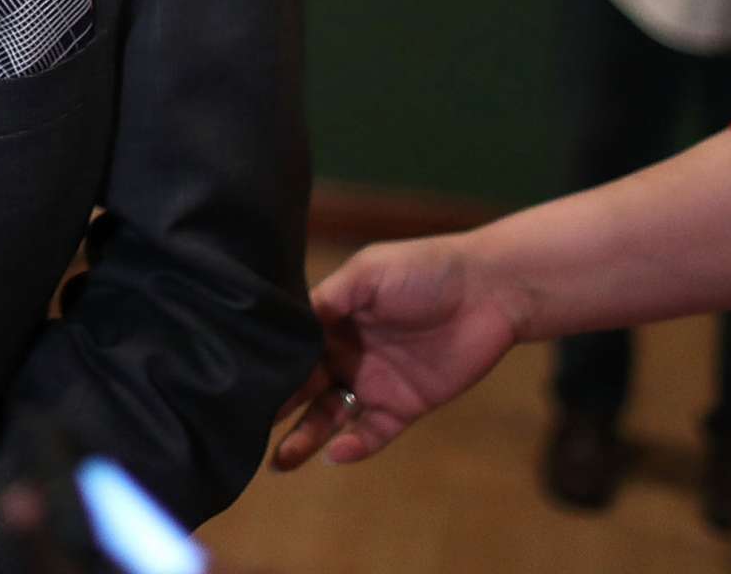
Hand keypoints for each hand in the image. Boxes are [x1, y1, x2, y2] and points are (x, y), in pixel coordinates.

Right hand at [271, 235, 524, 469]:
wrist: (490, 292)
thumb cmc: (426, 270)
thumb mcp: (369, 272)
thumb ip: (330, 298)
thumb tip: (288, 320)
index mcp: (334, 319)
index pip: (292, 347)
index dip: (268, 365)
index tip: (239, 384)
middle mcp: (346, 352)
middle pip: (303, 386)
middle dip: (277, 408)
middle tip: (246, 430)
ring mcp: (375, 381)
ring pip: (330, 416)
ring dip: (306, 437)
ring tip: (281, 461)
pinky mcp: (405, 405)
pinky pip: (373, 432)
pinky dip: (355, 446)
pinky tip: (336, 453)